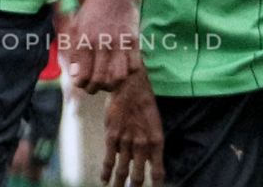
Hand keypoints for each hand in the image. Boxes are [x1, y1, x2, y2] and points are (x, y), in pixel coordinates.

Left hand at [65, 0, 140, 93]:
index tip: (82, 83)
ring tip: (107, 81)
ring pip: (118, 77)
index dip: (81, 84)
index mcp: (85, 40)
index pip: (82, 75)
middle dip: (95, 89)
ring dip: (112, 84)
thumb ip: (73, 50)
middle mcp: (102, 43)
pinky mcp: (134, 41)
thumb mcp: (76, 26)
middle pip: (100, 80)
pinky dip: (128, 72)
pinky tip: (121, 68)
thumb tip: (75, 74)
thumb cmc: (93, 9)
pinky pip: (134, 67)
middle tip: (93, 86)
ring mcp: (120, 43)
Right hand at [101, 68, 163, 186]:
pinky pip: (109, 160)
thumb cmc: (144, 105)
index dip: (156, 185)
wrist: (130, 85)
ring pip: (122, 171)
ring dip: (119, 185)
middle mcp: (143, 145)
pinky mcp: (112, 137)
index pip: (158, 172)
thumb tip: (148, 163)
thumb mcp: (154, 125)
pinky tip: (104, 180)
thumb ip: (151, 145)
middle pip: (138, 177)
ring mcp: (126, 142)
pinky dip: (106, 172)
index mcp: (157, 142)